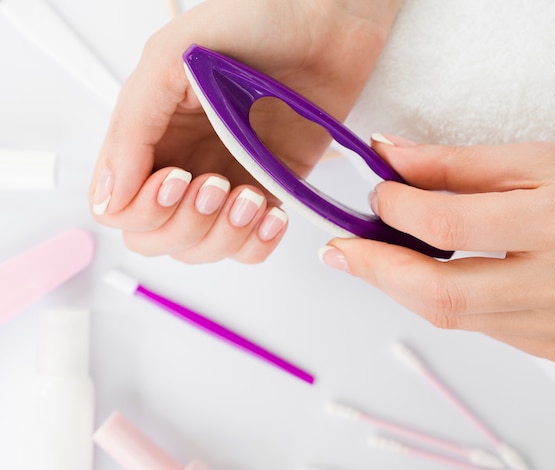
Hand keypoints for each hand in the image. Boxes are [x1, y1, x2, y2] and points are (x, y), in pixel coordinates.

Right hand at [89, 0, 401, 262]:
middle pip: (157, 238)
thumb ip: (133, 125)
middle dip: (186, 224)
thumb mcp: (173, 57)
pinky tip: (273, 214)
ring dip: (224, 236)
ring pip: (202, 249)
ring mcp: (227, 184)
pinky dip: (258, 244)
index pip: (120, 207)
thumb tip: (111, 195)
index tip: (178, 180)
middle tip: (217, 184)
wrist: (327, 28)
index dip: (144, 209)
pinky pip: (249, 248)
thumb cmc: (256, 24)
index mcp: (152, 136)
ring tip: (251, 197)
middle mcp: (184, 165)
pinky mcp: (267, 194)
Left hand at [321, 136, 554, 361]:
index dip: (397, 210)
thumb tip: (390, 158)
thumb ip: (457, 165)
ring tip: (374, 256)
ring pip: (452, 316)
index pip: (449, 227)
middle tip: (336, 252)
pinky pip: (479, 326)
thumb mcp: (539, 159)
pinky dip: (444, 298)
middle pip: (439, 295)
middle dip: (375, 271)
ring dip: (403, 285)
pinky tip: (434, 273)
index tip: (374, 194)